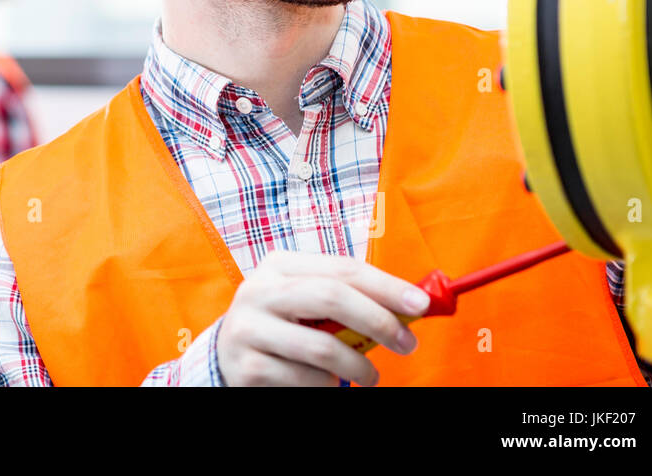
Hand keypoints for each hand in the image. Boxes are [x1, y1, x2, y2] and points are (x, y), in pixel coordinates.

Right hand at [214, 249, 428, 385]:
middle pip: (331, 297)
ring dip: (359, 366)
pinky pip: (307, 380)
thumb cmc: (285, 324)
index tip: (422, 305)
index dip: (386, 286)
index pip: (342, 268)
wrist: (229, 356)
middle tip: (407, 345)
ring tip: (368, 376)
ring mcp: (248, 329)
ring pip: (323, 347)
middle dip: (379, 321)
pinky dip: (327, 386)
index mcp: (279, 265)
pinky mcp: (248, 367)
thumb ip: (350, 297)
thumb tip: (412, 305)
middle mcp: (258, 290)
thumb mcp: (309, 302)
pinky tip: (325, 382)